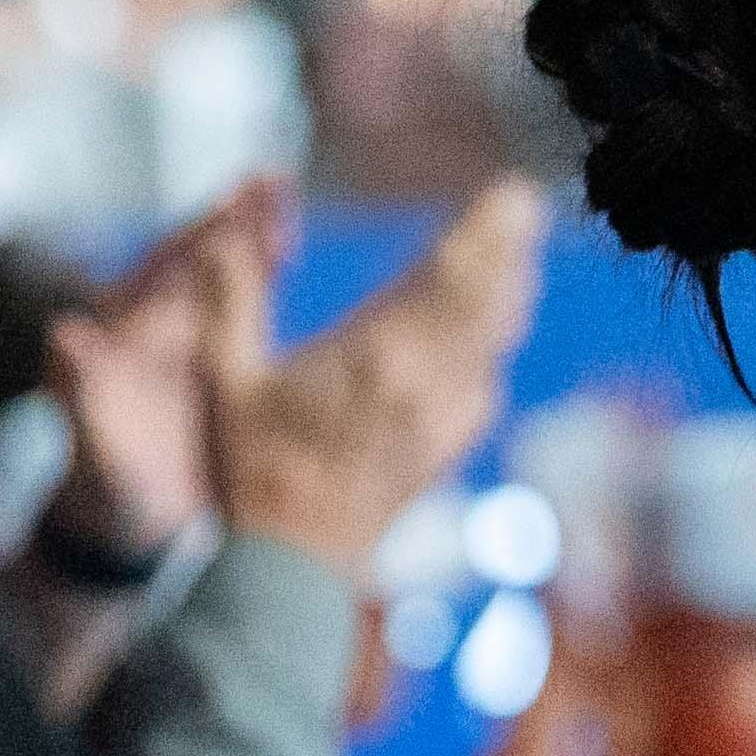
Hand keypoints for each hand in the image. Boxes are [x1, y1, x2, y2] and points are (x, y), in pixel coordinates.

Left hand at [37, 181, 296, 559]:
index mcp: (125, 337)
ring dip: (253, 237)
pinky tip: (289, 253)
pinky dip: (263, 277)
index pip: (166, 271)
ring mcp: (182, 341)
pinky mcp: (209, 361)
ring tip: (287, 197)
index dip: (202, 237)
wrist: (127, 522)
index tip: (235, 204)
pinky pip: (240, 309)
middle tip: (273, 179)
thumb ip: (80, 391)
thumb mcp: (93, 445)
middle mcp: (152, 328)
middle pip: (197, 259)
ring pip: (222, 276)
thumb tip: (64, 332)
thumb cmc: (104, 488)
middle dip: (234, 219)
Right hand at [215, 181, 547, 580]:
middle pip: (483, 299)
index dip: (483, 233)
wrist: (294, 561)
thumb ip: (232, 299)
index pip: (446, 277)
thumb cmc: (251, 467)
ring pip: (493, 339)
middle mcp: (425, 381)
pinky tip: (501, 329)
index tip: (510, 194)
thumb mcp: (225, 378)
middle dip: (509, 247)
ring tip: (525, 251)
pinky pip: (486, 382)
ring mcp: (444, 417)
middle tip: (529, 203)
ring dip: (511, 290)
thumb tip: (227, 233)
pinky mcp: (447, 446)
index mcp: (376, 354)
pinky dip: (497, 343)